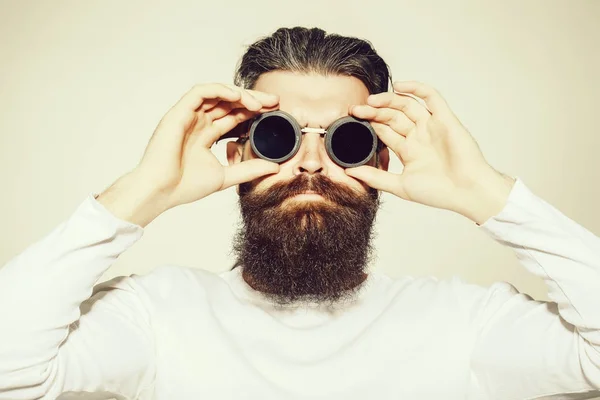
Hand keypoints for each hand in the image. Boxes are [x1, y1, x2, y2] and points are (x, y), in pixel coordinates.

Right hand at [98, 83, 279, 225]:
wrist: (161, 192)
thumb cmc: (184, 186)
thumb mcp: (226, 176)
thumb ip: (249, 169)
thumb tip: (275, 167)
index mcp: (206, 135)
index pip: (233, 116)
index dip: (253, 112)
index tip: (273, 112)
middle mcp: (197, 123)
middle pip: (228, 103)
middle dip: (252, 100)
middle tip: (273, 102)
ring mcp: (188, 116)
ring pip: (216, 94)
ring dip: (238, 94)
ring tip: (257, 103)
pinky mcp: (178, 113)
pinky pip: (200, 93)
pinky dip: (219, 90)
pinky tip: (237, 96)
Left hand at [347, 81, 514, 223]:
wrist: (467, 192)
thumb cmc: (439, 192)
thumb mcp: (400, 186)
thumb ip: (375, 177)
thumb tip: (349, 172)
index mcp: (409, 151)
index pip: (385, 132)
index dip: (369, 125)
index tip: (352, 121)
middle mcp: (419, 136)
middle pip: (392, 117)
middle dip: (373, 112)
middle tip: (356, 110)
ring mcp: (431, 126)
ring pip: (407, 106)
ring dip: (388, 100)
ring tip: (371, 100)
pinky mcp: (445, 119)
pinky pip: (431, 97)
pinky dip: (416, 88)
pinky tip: (399, 86)